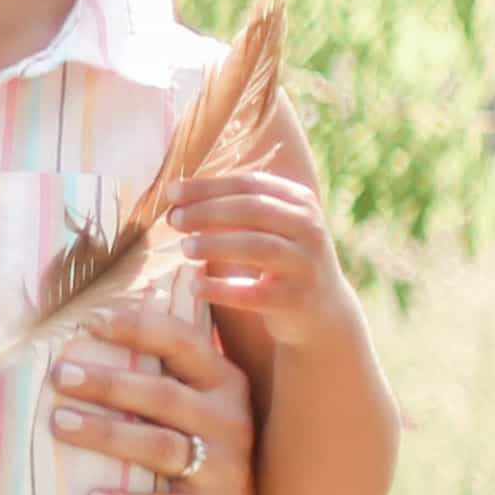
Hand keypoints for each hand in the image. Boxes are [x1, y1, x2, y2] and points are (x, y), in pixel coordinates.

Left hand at [50, 302, 256, 494]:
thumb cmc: (201, 452)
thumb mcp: (196, 408)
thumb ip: (163, 373)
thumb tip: (91, 328)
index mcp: (224, 384)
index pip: (184, 344)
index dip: (140, 328)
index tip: (91, 322)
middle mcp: (230, 421)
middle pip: (163, 396)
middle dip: (108, 384)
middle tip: (59, 376)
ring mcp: (226, 470)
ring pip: (160, 446)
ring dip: (107, 434)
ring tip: (60, 424)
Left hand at [173, 161, 345, 337]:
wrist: (323, 310)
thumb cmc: (280, 259)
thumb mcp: (270, 227)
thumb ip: (234, 208)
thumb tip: (174, 195)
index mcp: (300, 202)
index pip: (249, 184)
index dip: (206, 186)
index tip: (170, 192)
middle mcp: (309, 229)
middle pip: (252, 210)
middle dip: (207, 212)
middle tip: (174, 220)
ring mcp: (305, 264)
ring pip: (256, 247)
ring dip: (214, 245)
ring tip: (185, 248)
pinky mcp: (296, 299)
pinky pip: (253, 292)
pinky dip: (220, 289)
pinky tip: (195, 286)